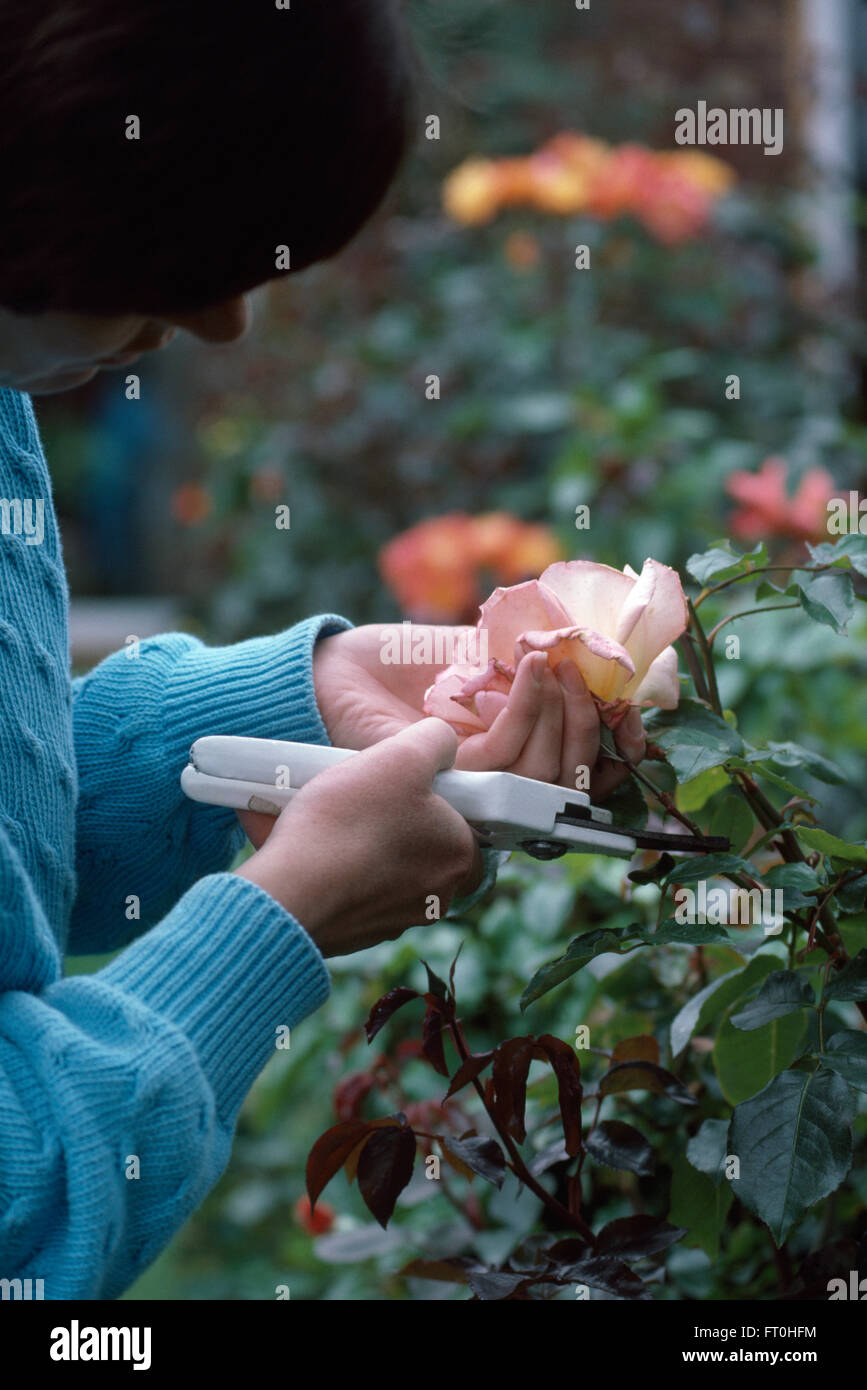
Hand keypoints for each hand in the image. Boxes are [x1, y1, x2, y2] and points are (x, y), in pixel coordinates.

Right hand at [235, 718, 482, 956]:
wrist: (290, 892)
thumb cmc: (351, 822)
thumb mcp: (402, 756)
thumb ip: (435, 741)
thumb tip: (442, 746)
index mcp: (460, 858)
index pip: (464, 824)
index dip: (434, 799)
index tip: (400, 786)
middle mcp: (436, 897)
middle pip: (423, 846)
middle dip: (395, 821)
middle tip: (362, 799)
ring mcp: (395, 921)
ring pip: (387, 871)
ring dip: (363, 846)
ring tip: (330, 822)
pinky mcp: (356, 934)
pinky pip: (354, 892)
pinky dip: (338, 872)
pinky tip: (312, 852)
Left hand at [311, 625, 645, 794]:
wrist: (331, 672)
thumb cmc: (394, 662)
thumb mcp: (474, 655)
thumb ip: (525, 665)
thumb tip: (586, 656)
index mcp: (506, 756)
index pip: (575, 773)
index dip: (612, 754)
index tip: (633, 725)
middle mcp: (490, 781)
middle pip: (568, 779)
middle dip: (591, 728)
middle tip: (585, 674)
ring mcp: (467, 785)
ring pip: (542, 772)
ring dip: (561, 713)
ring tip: (554, 664)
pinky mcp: (442, 775)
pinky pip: (502, 752)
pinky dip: (524, 706)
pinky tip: (526, 667)